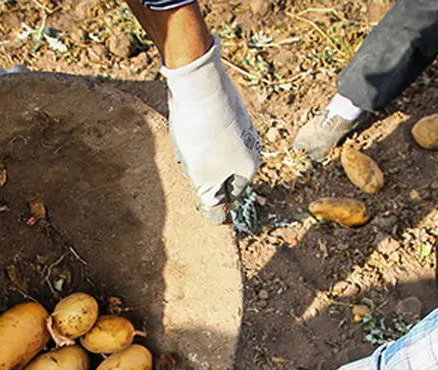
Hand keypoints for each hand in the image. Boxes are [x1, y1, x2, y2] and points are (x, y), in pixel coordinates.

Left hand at [161, 35, 261, 221]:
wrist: (199, 84)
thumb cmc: (202, 136)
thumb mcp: (203, 177)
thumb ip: (211, 199)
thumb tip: (217, 218)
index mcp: (250, 166)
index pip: (231, 194)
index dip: (210, 193)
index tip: (195, 184)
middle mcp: (251, 145)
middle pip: (222, 170)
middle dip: (202, 170)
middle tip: (188, 159)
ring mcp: (241, 124)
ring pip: (214, 149)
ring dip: (197, 149)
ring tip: (186, 138)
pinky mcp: (227, 106)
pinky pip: (210, 128)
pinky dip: (197, 130)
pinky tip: (187, 122)